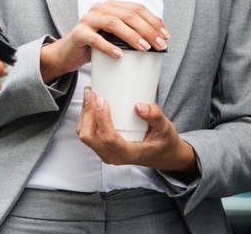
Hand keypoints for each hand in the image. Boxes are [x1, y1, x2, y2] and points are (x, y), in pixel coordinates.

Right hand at [40, 0, 169, 82]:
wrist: (68, 53)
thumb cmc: (95, 45)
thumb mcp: (115, 36)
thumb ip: (131, 32)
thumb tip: (158, 38)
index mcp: (111, 6)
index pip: (136, 8)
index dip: (153, 20)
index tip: (166, 35)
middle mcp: (99, 8)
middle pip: (128, 14)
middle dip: (147, 29)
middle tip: (160, 45)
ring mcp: (88, 19)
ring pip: (113, 22)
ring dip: (132, 35)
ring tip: (144, 48)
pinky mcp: (79, 33)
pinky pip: (95, 38)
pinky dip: (108, 46)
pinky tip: (120, 55)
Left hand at [76, 86, 198, 177]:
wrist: (163, 154)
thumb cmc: (163, 141)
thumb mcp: (165, 128)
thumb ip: (155, 116)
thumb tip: (138, 106)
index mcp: (129, 153)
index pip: (108, 139)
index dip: (102, 119)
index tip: (102, 100)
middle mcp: (114, 156)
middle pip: (90, 137)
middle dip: (88, 113)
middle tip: (92, 93)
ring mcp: (106, 153)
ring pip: (85, 135)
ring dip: (85, 114)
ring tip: (90, 95)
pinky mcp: (103, 147)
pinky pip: (87, 134)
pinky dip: (86, 118)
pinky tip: (91, 104)